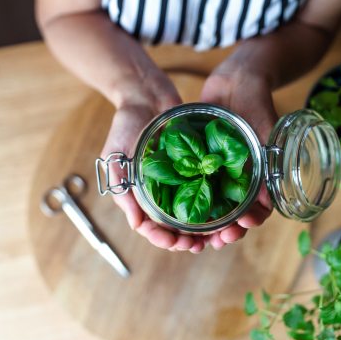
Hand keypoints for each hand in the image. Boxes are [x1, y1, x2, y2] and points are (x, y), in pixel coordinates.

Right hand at [100, 76, 209, 252]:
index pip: (149, 226)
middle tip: (197, 245)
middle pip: (173, 226)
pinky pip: (206, 189)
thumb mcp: (115, 156)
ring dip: (201, 229)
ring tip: (214, 236)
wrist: (146, 94)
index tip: (172, 242)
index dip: (160, 238)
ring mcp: (179, 180)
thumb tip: (136, 224)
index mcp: (139, 194)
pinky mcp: (196, 166)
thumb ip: (122, 188)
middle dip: (184, 240)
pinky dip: (214, 203)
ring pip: (191, 214)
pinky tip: (225, 211)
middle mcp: (160, 191)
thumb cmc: (125, 125)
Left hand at [199, 61, 278, 248]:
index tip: (242, 228)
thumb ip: (267, 161)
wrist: (237, 78)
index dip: (250, 222)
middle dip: (225, 229)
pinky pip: (193, 185)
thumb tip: (267, 202)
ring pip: (212, 205)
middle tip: (218, 239)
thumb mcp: (266, 130)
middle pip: (233, 213)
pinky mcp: (200, 161)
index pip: (258, 209)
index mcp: (259, 176)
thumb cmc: (258, 102)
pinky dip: (187, 200)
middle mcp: (238, 178)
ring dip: (206, 223)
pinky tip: (178, 212)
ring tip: (197, 237)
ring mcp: (218, 171)